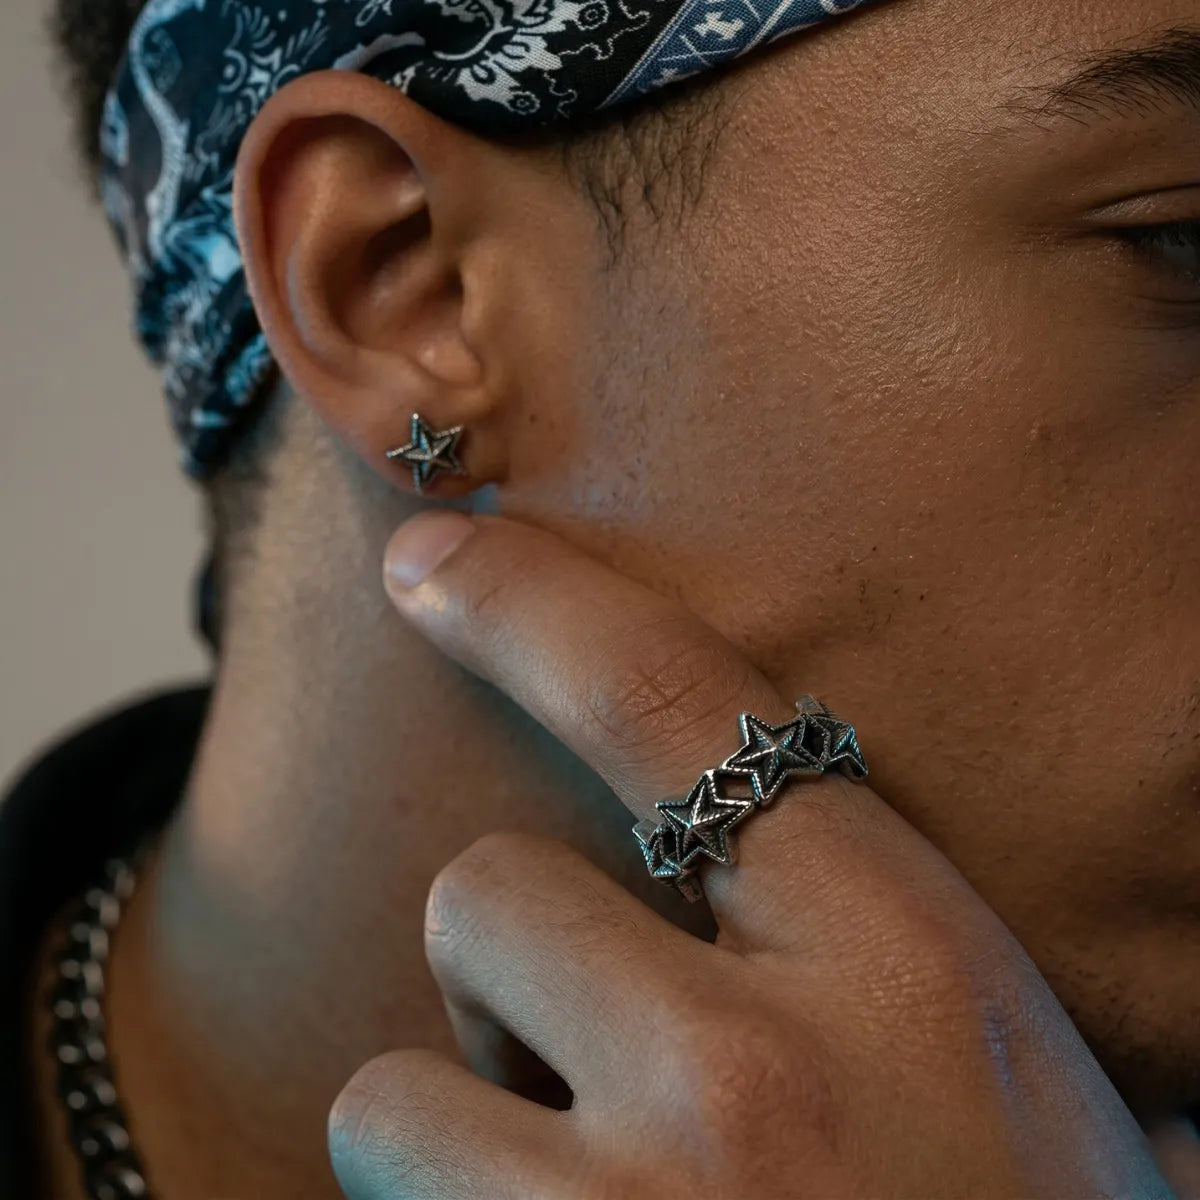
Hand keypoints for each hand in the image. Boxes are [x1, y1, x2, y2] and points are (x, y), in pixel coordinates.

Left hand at [328, 510, 1173, 1199]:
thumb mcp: (990, 1077)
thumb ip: (849, 950)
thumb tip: (705, 837)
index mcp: (909, 969)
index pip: (684, 705)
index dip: (539, 605)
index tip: (431, 555)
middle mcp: (758, 1080)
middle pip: (489, 899)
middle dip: (517, 976)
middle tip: (615, 1083)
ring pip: (401, 1081)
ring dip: (466, 1131)